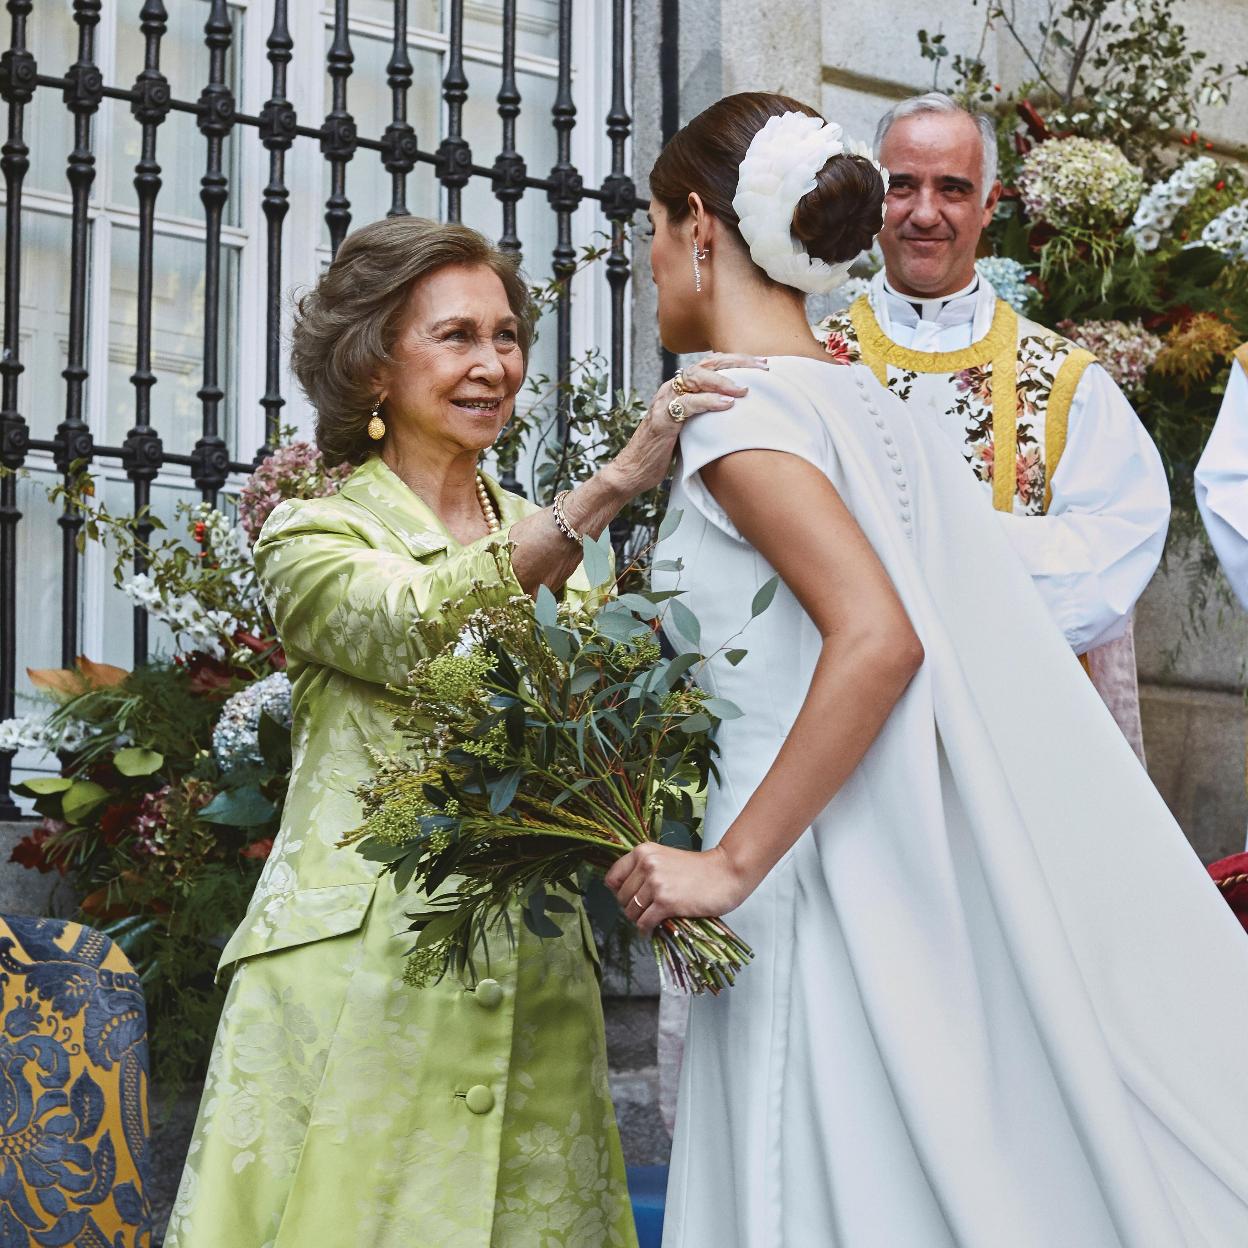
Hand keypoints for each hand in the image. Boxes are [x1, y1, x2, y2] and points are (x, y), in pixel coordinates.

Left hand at [604, 842, 749, 936]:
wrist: (726, 873)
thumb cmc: (698, 869)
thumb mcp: (665, 859)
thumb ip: (644, 870)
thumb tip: (622, 894)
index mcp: (643, 851)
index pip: (612, 878)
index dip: (619, 891)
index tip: (630, 898)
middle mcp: (646, 865)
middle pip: (621, 898)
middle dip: (631, 908)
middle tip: (646, 911)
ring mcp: (656, 883)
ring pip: (631, 912)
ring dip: (640, 920)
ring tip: (652, 920)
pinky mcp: (666, 902)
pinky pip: (644, 922)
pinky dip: (647, 930)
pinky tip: (654, 929)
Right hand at [605, 354, 767, 496]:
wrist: (633, 471)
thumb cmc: (663, 451)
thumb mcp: (690, 427)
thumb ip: (705, 414)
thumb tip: (738, 414)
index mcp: (678, 388)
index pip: (709, 364)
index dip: (736, 360)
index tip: (762, 363)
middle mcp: (670, 390)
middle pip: (705, 364)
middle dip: (735, 362)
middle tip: (761, 367)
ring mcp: (664, 403)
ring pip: (694, 378)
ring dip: (722, 381)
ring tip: (743, 390)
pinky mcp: (662, 421)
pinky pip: (686, 405)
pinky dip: (708, 402)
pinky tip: (726, 404)